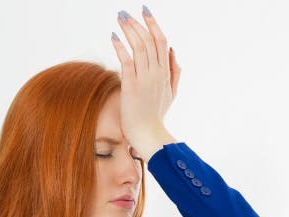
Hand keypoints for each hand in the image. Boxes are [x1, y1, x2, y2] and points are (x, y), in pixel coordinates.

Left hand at [111, 7, 180, 156]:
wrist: (148, 134)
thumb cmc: (157, 115)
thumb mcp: (172, 93)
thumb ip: (175, 72)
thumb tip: (174, 51)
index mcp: (165, 72)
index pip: (161, 41)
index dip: (153, 24)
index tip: (145, 11)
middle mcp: (156, 73)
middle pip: (149, 40)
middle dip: (138, 23)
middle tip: (126, 12)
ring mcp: (144, 79)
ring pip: (139, 47)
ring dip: (129, 30)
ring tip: (120, 18)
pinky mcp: (131, 86)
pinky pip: (126, 61)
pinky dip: (120, 47)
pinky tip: (113, 37)